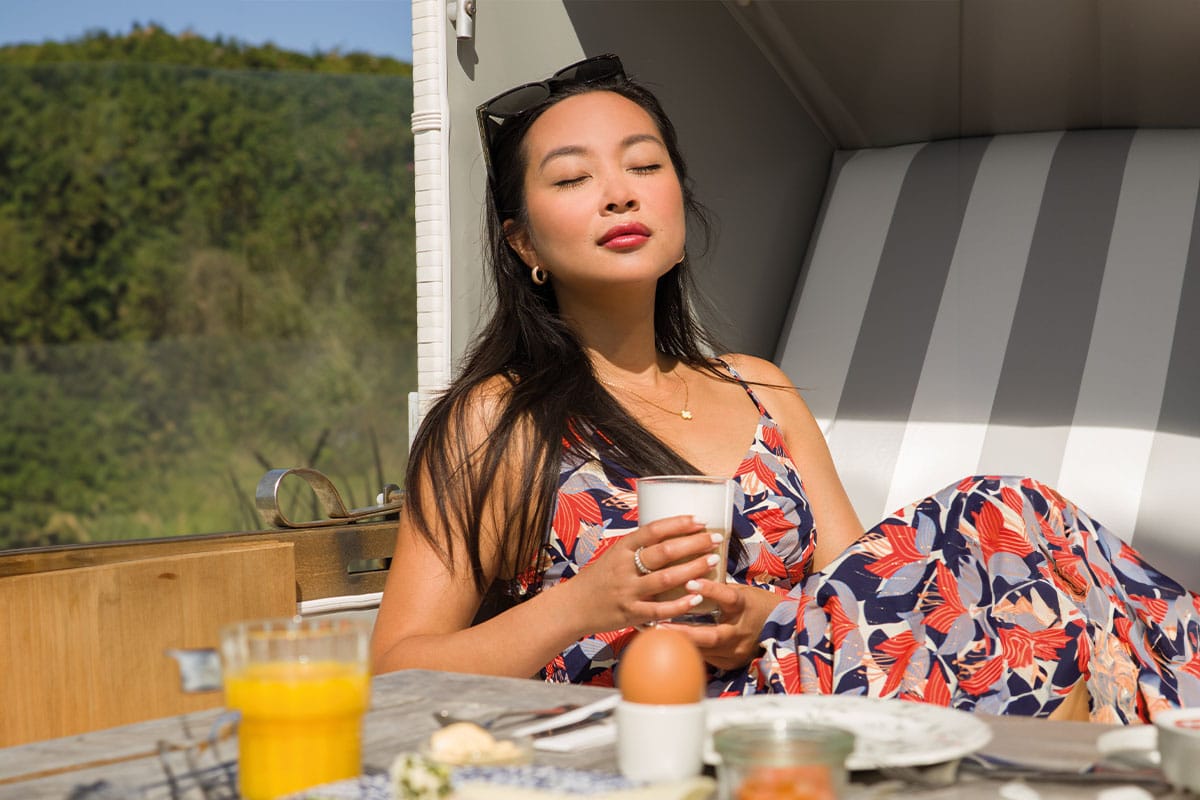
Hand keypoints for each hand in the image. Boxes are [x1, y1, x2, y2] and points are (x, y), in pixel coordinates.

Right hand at [560, 514, 723, 635]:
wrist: (572, 607)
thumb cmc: (597, 579)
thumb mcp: (613, 555)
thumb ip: (638, 548)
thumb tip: (671, 534)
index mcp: (621, 548)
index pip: (652, 530)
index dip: (678, 524)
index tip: (699, 520)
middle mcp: (624, 567)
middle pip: (664, 552)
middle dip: (693, 544)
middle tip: (715, 539)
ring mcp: (627, 591)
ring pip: (665, 579)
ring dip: (692, 569)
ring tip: (713, 561)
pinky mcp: (630, 613)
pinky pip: (659, 610)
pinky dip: (680, 604)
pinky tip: (697, 597)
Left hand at [661, 580, 784, 670]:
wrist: (783, 628)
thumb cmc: (756, 604)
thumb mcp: (741, 592)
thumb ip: (718, 590)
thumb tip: (688, 574)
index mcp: (745, 607)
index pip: (729, 597)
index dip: (711, 590)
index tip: (691, 582)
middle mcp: (741, 632)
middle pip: (711, 636)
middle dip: (684, 632)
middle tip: (660, 626)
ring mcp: (736, 651)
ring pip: (705, 651)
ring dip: (681, 644)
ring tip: (657, 638)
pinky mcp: (731, 663)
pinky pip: (706, 659)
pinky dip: (689, 651)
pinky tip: (669, 647)